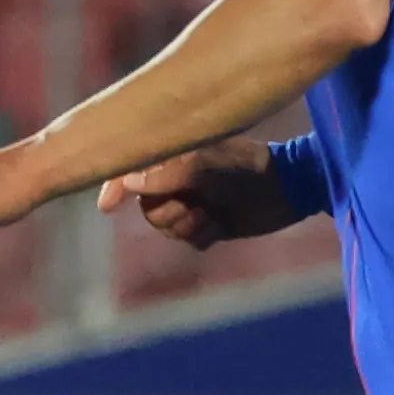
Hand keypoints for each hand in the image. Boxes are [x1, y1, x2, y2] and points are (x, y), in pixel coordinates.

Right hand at [99, 140, 304, 251]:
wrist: (287, 190)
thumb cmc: (246, 168)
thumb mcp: (203, 167)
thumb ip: (165, 174)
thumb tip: (129, 183)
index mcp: (174, 154)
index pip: (132, 169)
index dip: (115, 186)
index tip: (107, 207)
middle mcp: (179, 177)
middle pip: (146, 207)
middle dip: (167, 213)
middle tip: (192, 205)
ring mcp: (193, 200)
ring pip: (166, 226)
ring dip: (188, 225)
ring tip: (211, 214)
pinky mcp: (209, 223)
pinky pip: (189, 240)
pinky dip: (203, 235)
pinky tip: (221, 224)